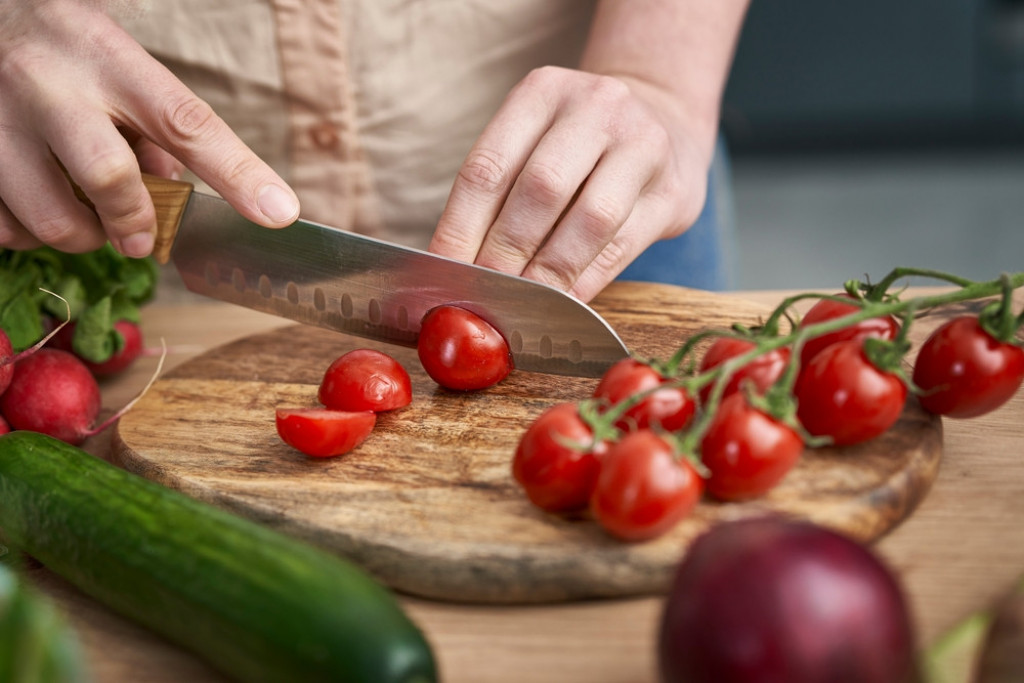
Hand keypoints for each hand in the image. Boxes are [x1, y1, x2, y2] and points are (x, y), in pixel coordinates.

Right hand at [0, 0, 298, 256]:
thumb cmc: (63, 47)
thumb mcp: (118, 65)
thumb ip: (154, 124)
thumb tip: (173, 191)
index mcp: (105, 55)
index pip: (186, 121)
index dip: (237, 174)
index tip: (278, 213)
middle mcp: (48, 82)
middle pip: (109, 176)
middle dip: (135, 221)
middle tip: (141, 236)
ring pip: (54, 218)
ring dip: (84, 236)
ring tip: (87, 215)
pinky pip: (7, 229)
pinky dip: (32, 235)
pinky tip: (39, 206)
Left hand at [428, 66, 711, 302]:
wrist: (666, 121)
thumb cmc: (578, 148)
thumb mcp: (537, 141)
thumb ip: (500, 192)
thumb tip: (455, 267)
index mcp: (543, 91)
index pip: (489, 167)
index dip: (460, 227)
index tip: (444, 273)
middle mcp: (596, 106)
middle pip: (539, 190)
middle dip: (504, 253)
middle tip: (481, 297)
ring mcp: (643, 144)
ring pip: (588, 219)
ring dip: (547, 273)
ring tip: (520, 306)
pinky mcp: (673, 191)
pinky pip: (622, 245)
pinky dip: (586, 281)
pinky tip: (562, 305)